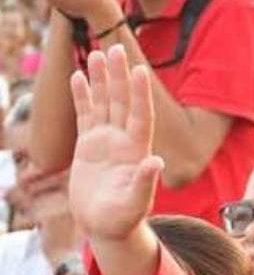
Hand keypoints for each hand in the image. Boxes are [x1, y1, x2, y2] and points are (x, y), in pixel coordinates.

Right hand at [68, 46, 162, 242]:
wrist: (105, 227)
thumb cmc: (123, 219)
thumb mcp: (135, 203)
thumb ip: (144, 182)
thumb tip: (155, 162)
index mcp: (138, 151)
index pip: (141, 115)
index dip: (140, 93)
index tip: (139, 69)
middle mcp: (124, 141)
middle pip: (123, 102)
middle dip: (120, 76)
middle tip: (115, 47)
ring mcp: (106, 141)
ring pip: (105, 103)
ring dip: (102, 79)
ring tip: (97, 53)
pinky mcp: (88, 145)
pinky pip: (86, 114)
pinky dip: (83, 96)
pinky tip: (78, 76)